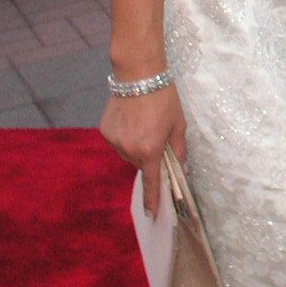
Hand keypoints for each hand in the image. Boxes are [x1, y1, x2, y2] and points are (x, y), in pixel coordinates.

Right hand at [100, 84, 186, 215]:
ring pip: (127, 153)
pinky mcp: (105, 131)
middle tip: (155, 135)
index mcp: (150, 149)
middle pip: (141, 163)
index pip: (152, 181)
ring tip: (142, 123)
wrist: (138, 73)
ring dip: (136, 146)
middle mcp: (129, 149)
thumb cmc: (164, 98)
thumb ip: (179, 149)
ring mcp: (114, 140)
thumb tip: (181, 167)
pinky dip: (124, 136)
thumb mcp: (178, 124)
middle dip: (149, 155)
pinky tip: (131, 119)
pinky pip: (117, 141)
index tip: (152, 212)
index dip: (153, 198)